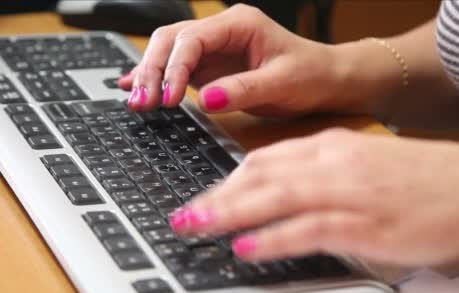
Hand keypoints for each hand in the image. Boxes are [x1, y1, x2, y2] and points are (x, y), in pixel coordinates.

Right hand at [119, 4, 341, 115]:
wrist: (324, 80)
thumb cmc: (310, 74)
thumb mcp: (282, 83)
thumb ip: (244, 90)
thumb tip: (207, 100)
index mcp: (238, 24)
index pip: (192, 39)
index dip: (175, 67)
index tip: (169, 97)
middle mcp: (220, 32)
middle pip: (171, 41)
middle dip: (153, 70)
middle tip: (143, 102)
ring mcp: (212, 49)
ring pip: (167, 52)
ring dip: (149, 75)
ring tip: (137, 102)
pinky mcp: (208, 67)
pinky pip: (175, 68)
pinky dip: (156, 78)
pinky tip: (134, 87)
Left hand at [169, 129, 458, 266]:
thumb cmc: (418, 179)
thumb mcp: (360, 164)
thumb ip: (318, 174)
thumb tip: (276, 192)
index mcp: (331, 147)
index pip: (264, 158)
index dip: (227, 179)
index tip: (204, 195)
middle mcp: (333, 164)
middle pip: (260, 175)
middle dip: (216, 196)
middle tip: (183, 215)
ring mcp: (348, 192)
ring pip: (275, 197)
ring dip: (230, 213)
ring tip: (197, 227)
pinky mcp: (365, 223)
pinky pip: (308, 229)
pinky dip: (273, 238)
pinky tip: (247, 247)